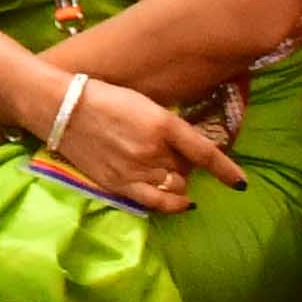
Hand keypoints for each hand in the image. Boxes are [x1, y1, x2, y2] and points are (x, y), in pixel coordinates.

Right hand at [48, 75, 246, 215]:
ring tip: (165, 170)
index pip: (204, 152)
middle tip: (174, 156)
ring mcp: (135, 170)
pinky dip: (172, 204)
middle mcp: (153, 150)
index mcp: (162, 123)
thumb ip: (168, 128)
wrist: (61, 108)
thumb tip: (185, 153)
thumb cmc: (104, 97)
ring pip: (174, 186)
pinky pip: (155, 202)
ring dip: (176, 180)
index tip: (240, 183)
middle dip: (187, 166)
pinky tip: (181, 202)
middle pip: (187, 170)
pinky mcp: (118, 184)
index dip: (226, 170)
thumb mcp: (144, 104)